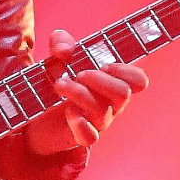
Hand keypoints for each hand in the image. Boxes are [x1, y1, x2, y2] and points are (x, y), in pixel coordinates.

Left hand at [26, 29, 148, 154]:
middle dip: (99, 79)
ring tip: (59, 84)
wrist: (41, 115)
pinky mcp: (81, 137)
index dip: (126, 71)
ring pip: (102, 111)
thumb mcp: (58, 56)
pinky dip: (80, 124)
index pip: (138, 81)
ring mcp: (99, 122)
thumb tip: (65, 51)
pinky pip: (90, 137)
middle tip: (78, 75)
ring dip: (78, 93)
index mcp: (113, 83)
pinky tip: (68, 111)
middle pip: (123, 93)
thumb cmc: (60, 80)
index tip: (103, 65)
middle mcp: (112, 104)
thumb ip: (61, 42)